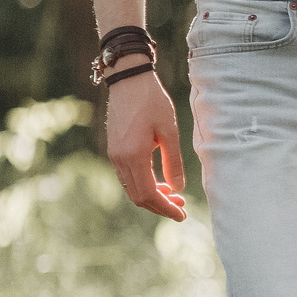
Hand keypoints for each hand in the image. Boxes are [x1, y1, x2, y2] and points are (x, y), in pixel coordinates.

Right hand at [106, 64, 185, 220]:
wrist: (129, 80)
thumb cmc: (152, 102)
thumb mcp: (169, 131)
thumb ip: (174, 162)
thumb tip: (178, 189)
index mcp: (134, 156)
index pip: (148, 195)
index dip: (165, 209)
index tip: (182, 215)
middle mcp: (119, 159)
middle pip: (138, 197)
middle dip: (160, 206)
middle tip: (182, 207)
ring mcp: (114, 154)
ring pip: (132, 188)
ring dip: (152, 195)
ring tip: (174, 195)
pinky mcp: (114, 149)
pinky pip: (128, 176)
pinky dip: (143, 184)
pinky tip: (160, 181)